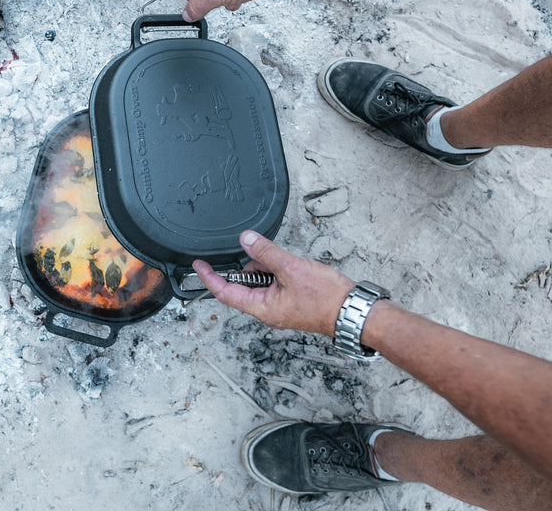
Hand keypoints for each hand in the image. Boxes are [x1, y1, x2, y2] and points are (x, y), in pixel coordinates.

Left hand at [191, 231, 354, 335]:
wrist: (352, 310)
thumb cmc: (327, 299)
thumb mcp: (291, 268)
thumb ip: (266, 253)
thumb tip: (246, 240)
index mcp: (263, 308)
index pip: (226, 293)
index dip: (210, 278)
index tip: (198, 266)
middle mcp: (268, 310)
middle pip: (245, 284)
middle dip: (252, 266)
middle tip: (264, 255)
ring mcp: (280, 307)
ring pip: (262, 282)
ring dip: (268, 267)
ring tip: (288, 264)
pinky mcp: (292, 301)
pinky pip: (276, 283)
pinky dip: (279, 271)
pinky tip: (293, 268)